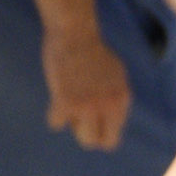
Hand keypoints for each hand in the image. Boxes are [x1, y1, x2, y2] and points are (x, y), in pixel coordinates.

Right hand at [37, 2, 131, 149]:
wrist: (75, 33)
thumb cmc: (93, 52)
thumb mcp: (116, 76)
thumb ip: (115, 98)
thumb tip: (111, 122)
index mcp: (122, 100)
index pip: (112, 139)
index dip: (99, 135)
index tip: (90, 126)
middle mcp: (108, 106)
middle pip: (94, 142)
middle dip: (84, 132)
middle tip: (77, 115)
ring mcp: (87, 106)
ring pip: (80, 136)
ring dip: (71, 123)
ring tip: (71, 102)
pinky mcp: (65, 101)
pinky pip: (56, 123)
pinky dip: (54, 113)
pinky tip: (58, 96)